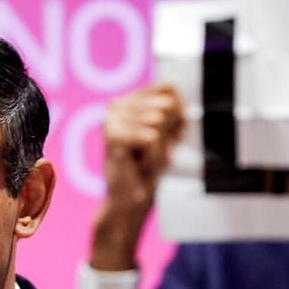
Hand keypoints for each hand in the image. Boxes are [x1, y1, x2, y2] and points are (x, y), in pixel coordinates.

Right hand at [90, 83, 183, 269]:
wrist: (129, 199)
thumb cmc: (148, 168)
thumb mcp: (169, 134)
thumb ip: (174, 108)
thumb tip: (172, 90)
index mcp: (131, 100)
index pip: (170, 89)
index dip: (178, 117)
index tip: (167, 138)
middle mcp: (117, 103)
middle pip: (167, 104)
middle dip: (168, 134)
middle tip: (151, 153)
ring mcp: (112, 117)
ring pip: (159, 120)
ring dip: (159, 147)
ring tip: (144, 160)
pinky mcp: (111, 134)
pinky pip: (151, 137)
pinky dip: (153, 155)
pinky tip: (139, 164)